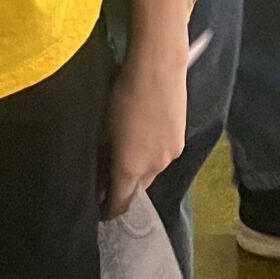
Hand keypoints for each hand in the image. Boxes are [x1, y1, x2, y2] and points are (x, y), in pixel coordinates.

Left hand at [101, 44, 186, 220]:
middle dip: (122, 187)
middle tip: (104, 175)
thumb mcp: (105, 124)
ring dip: (137, 170)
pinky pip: (162, 157)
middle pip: (137, 188)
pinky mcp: (179, 140)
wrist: (158, 67)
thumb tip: (101, 165)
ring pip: (151, 172)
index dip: (109, 210)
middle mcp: (154, 167)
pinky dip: (150, 155)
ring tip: (120, 152)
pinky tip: (140, 138)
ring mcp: (170, 154)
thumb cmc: (123, 92)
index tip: (100, 212)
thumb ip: (105, 151)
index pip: (121, 202)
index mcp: (131, 167)